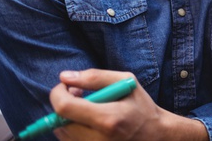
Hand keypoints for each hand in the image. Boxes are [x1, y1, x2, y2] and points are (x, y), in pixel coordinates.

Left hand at [51, 69, 207, 140]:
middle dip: (63, 104)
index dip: (57, 94)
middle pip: (59, 122)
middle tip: (78, 94)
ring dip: (67, 117)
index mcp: (107, 119)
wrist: (154, 136)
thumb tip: (65, 77)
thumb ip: (95, 77)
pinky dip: (72, 128)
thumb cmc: (141, 107)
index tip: (64, 85)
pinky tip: (87, 121)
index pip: (64, 108)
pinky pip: (69, 140)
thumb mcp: (127, 82)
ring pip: (62, 132)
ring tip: (86, 108)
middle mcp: (97, 139)